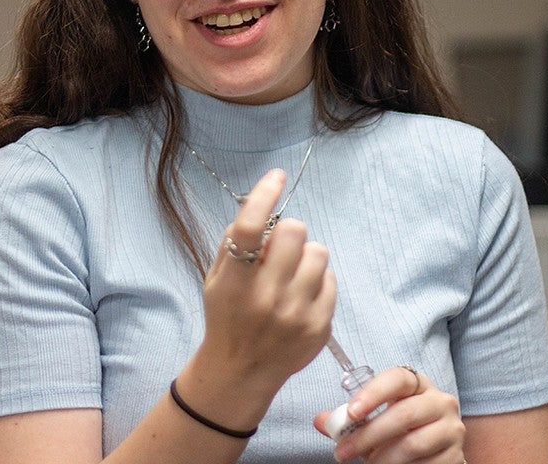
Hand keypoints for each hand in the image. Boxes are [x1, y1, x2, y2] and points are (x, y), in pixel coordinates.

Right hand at [199, 169, 336, 388]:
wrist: (240, 371)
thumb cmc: (227, 316)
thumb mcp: (217, 279)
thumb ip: (236, 241)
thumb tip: (262, 201)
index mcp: (234, 284)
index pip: (250, 229)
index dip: (264, 196)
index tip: (276, 176)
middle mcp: (266, 299)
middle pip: (294, 231)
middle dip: (287, 233)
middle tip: (278, 250)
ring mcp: (296, 314)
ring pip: (318, 253)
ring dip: (305, 256)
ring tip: (291, 274)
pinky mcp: (319, 326)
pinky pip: (331, 280)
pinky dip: (317, 280)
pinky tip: (301, 294)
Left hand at [313, 366, 466, 463]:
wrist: (436, 452)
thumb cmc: (400, 429)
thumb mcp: (375, 419)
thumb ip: (349, 419)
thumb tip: (320, 421)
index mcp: (418, 384)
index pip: (398, 378)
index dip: (374, 393)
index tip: (351, 412)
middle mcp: (440, 401)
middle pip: (404, 414)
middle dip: (368, 435)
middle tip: (343, 452)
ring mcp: (451, 429)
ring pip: (412, 444)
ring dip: (383, 458)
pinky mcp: (456, 455)